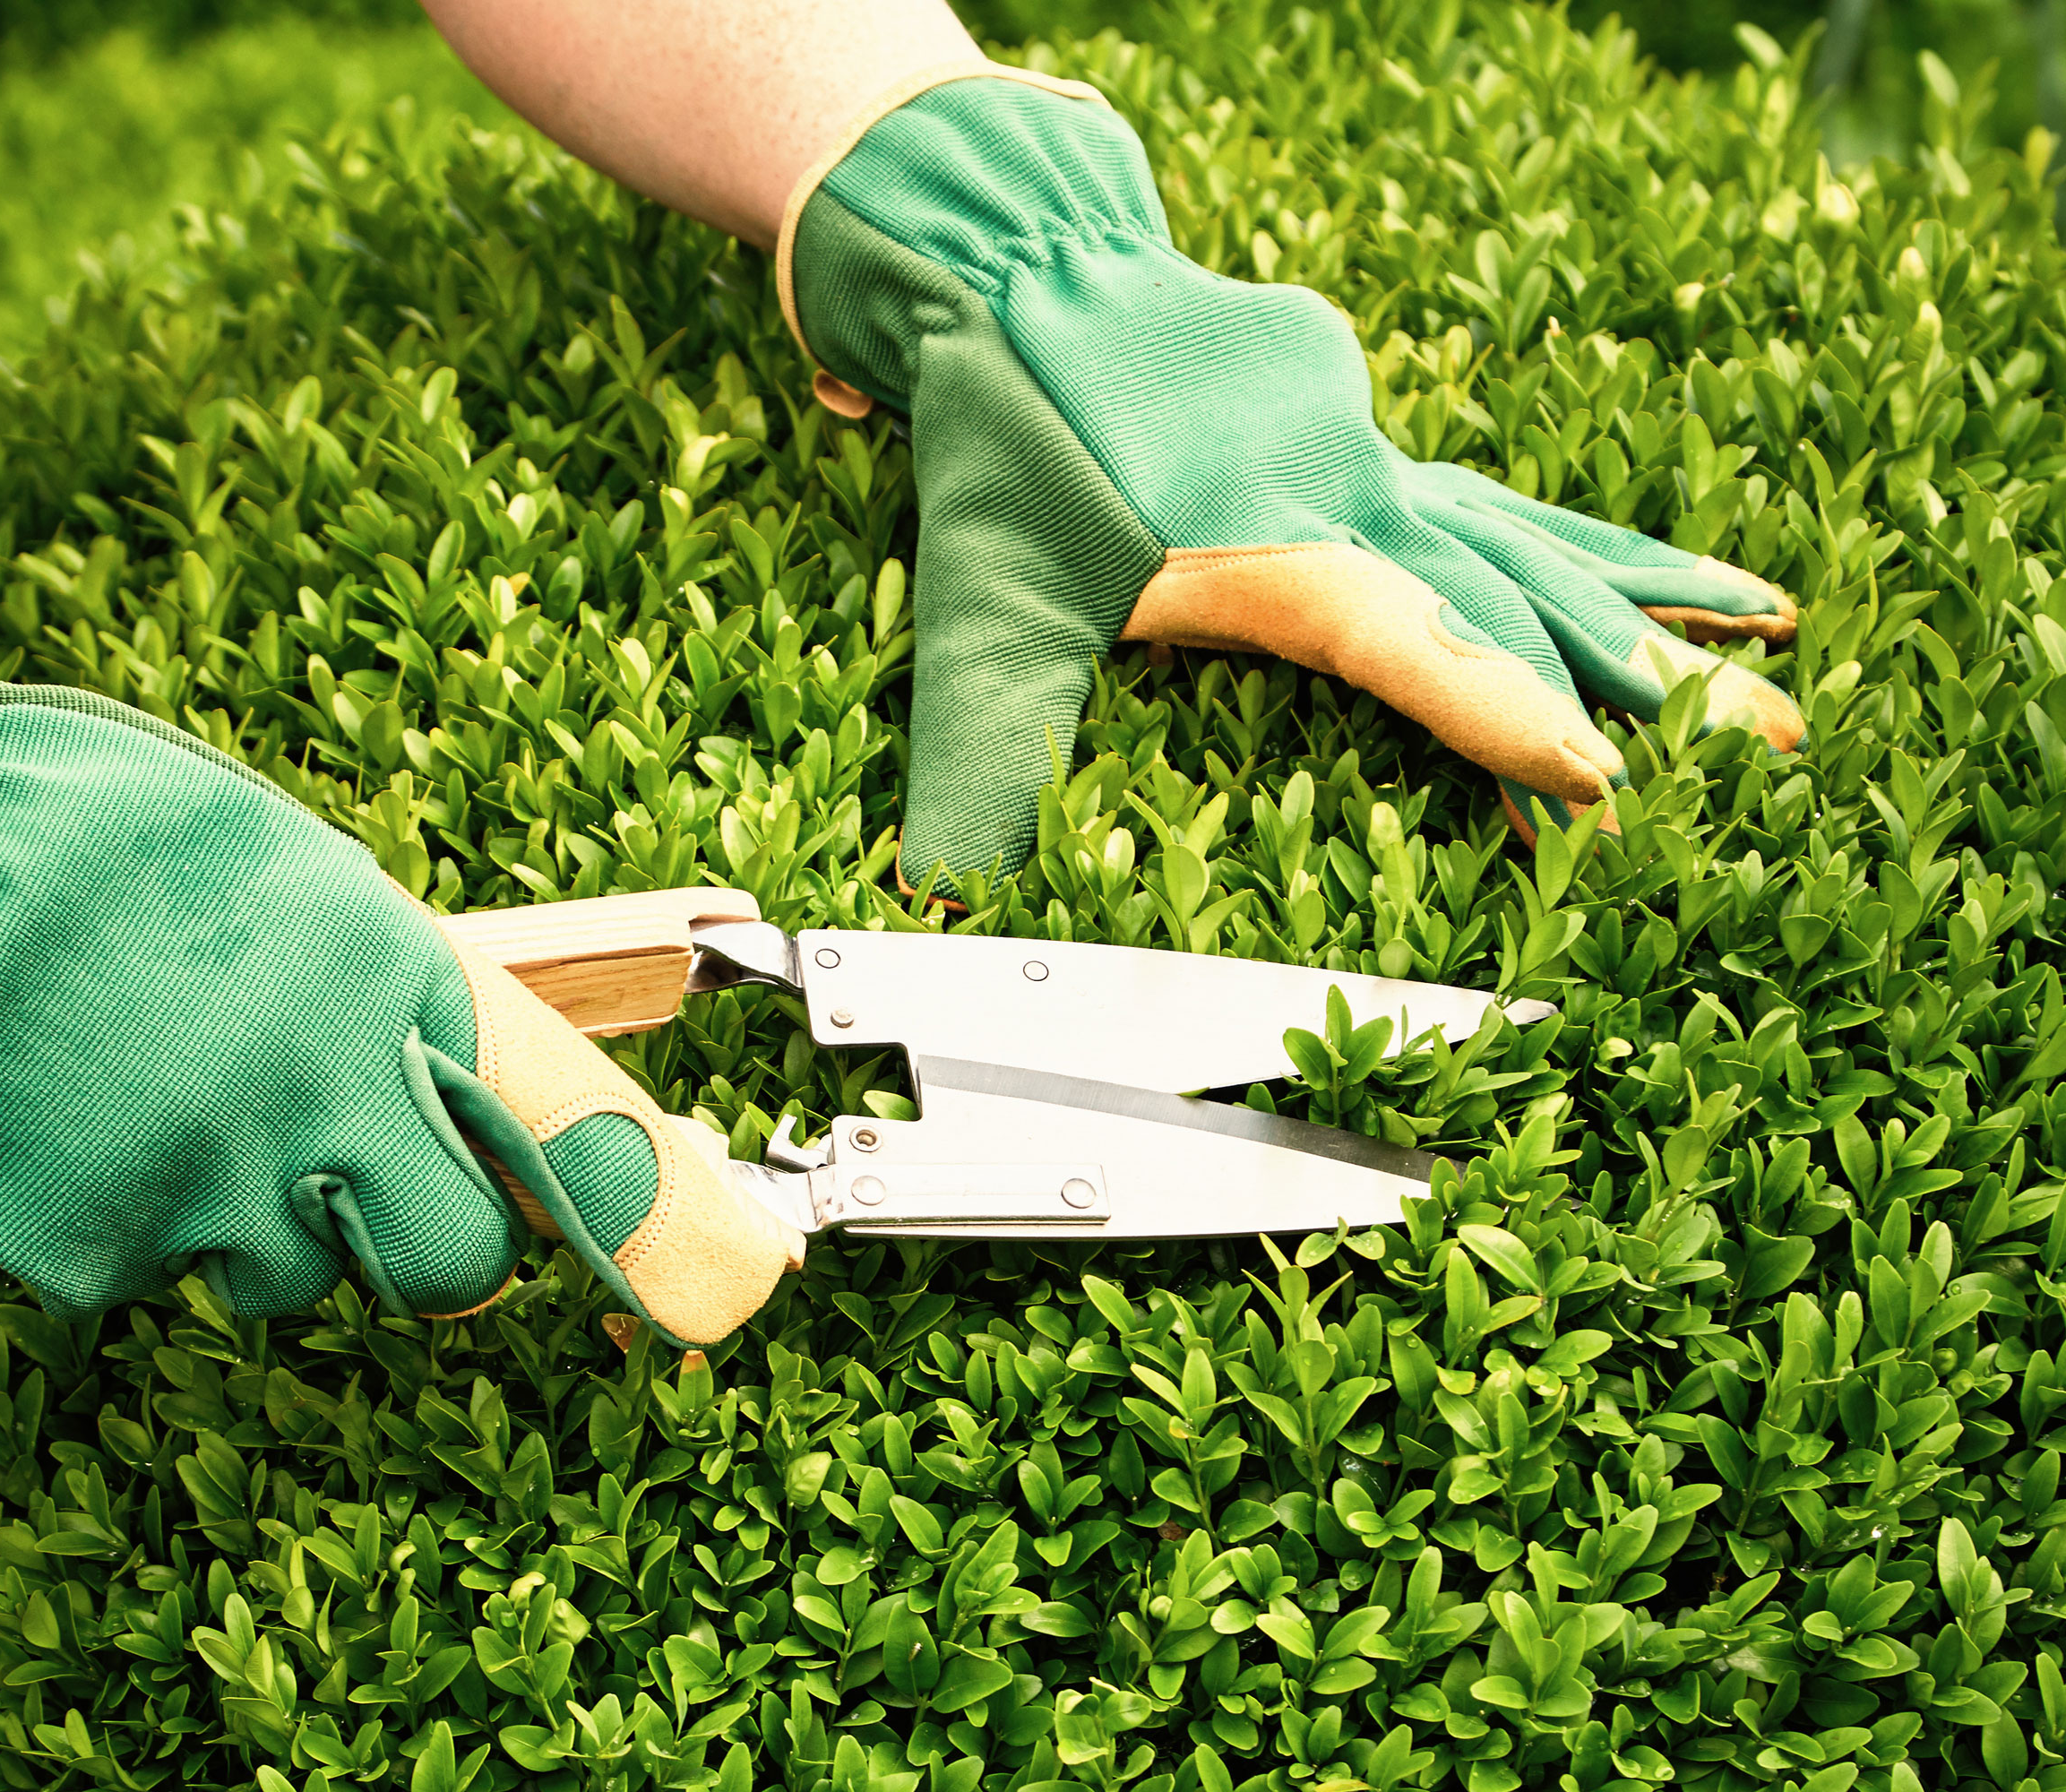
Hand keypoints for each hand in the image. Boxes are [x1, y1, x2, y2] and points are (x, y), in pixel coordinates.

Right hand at [0, 646, 799, 1345]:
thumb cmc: (125, 849)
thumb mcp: (328, 899)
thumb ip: (438, 1003)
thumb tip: (533, 1083)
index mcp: (405, 980)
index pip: (584, 1133)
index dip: (670, 1221)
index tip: (744, 1277)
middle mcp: (331, 1095)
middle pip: (457, 1264)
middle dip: (437, 1236)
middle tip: (372, 1163)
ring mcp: (217, 1183)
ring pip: (307, 1277)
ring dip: (282, 1222)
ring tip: (204, 1102)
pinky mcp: (109, 1247)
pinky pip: (177, 1272)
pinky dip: (163, 1224)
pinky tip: (119, 1124)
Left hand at [779, 68, 1802, 889]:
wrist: (1027, 275)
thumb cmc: (1007, 449)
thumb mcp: (980, 610)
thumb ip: (973, 751)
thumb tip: (930, 885)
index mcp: (1274, 548)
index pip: (1414, 643)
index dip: (1505, 715)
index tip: (1607, 781)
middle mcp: (1354, 500)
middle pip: (1528, 594)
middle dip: (1654, 680)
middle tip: (1776, 749)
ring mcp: (1377, 459)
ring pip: (1546, 542)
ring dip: (1662, 604)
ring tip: (1786, 637)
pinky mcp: (1376, 440)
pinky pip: (1511, 508)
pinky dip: (1598, 550)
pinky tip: (1671, 577)